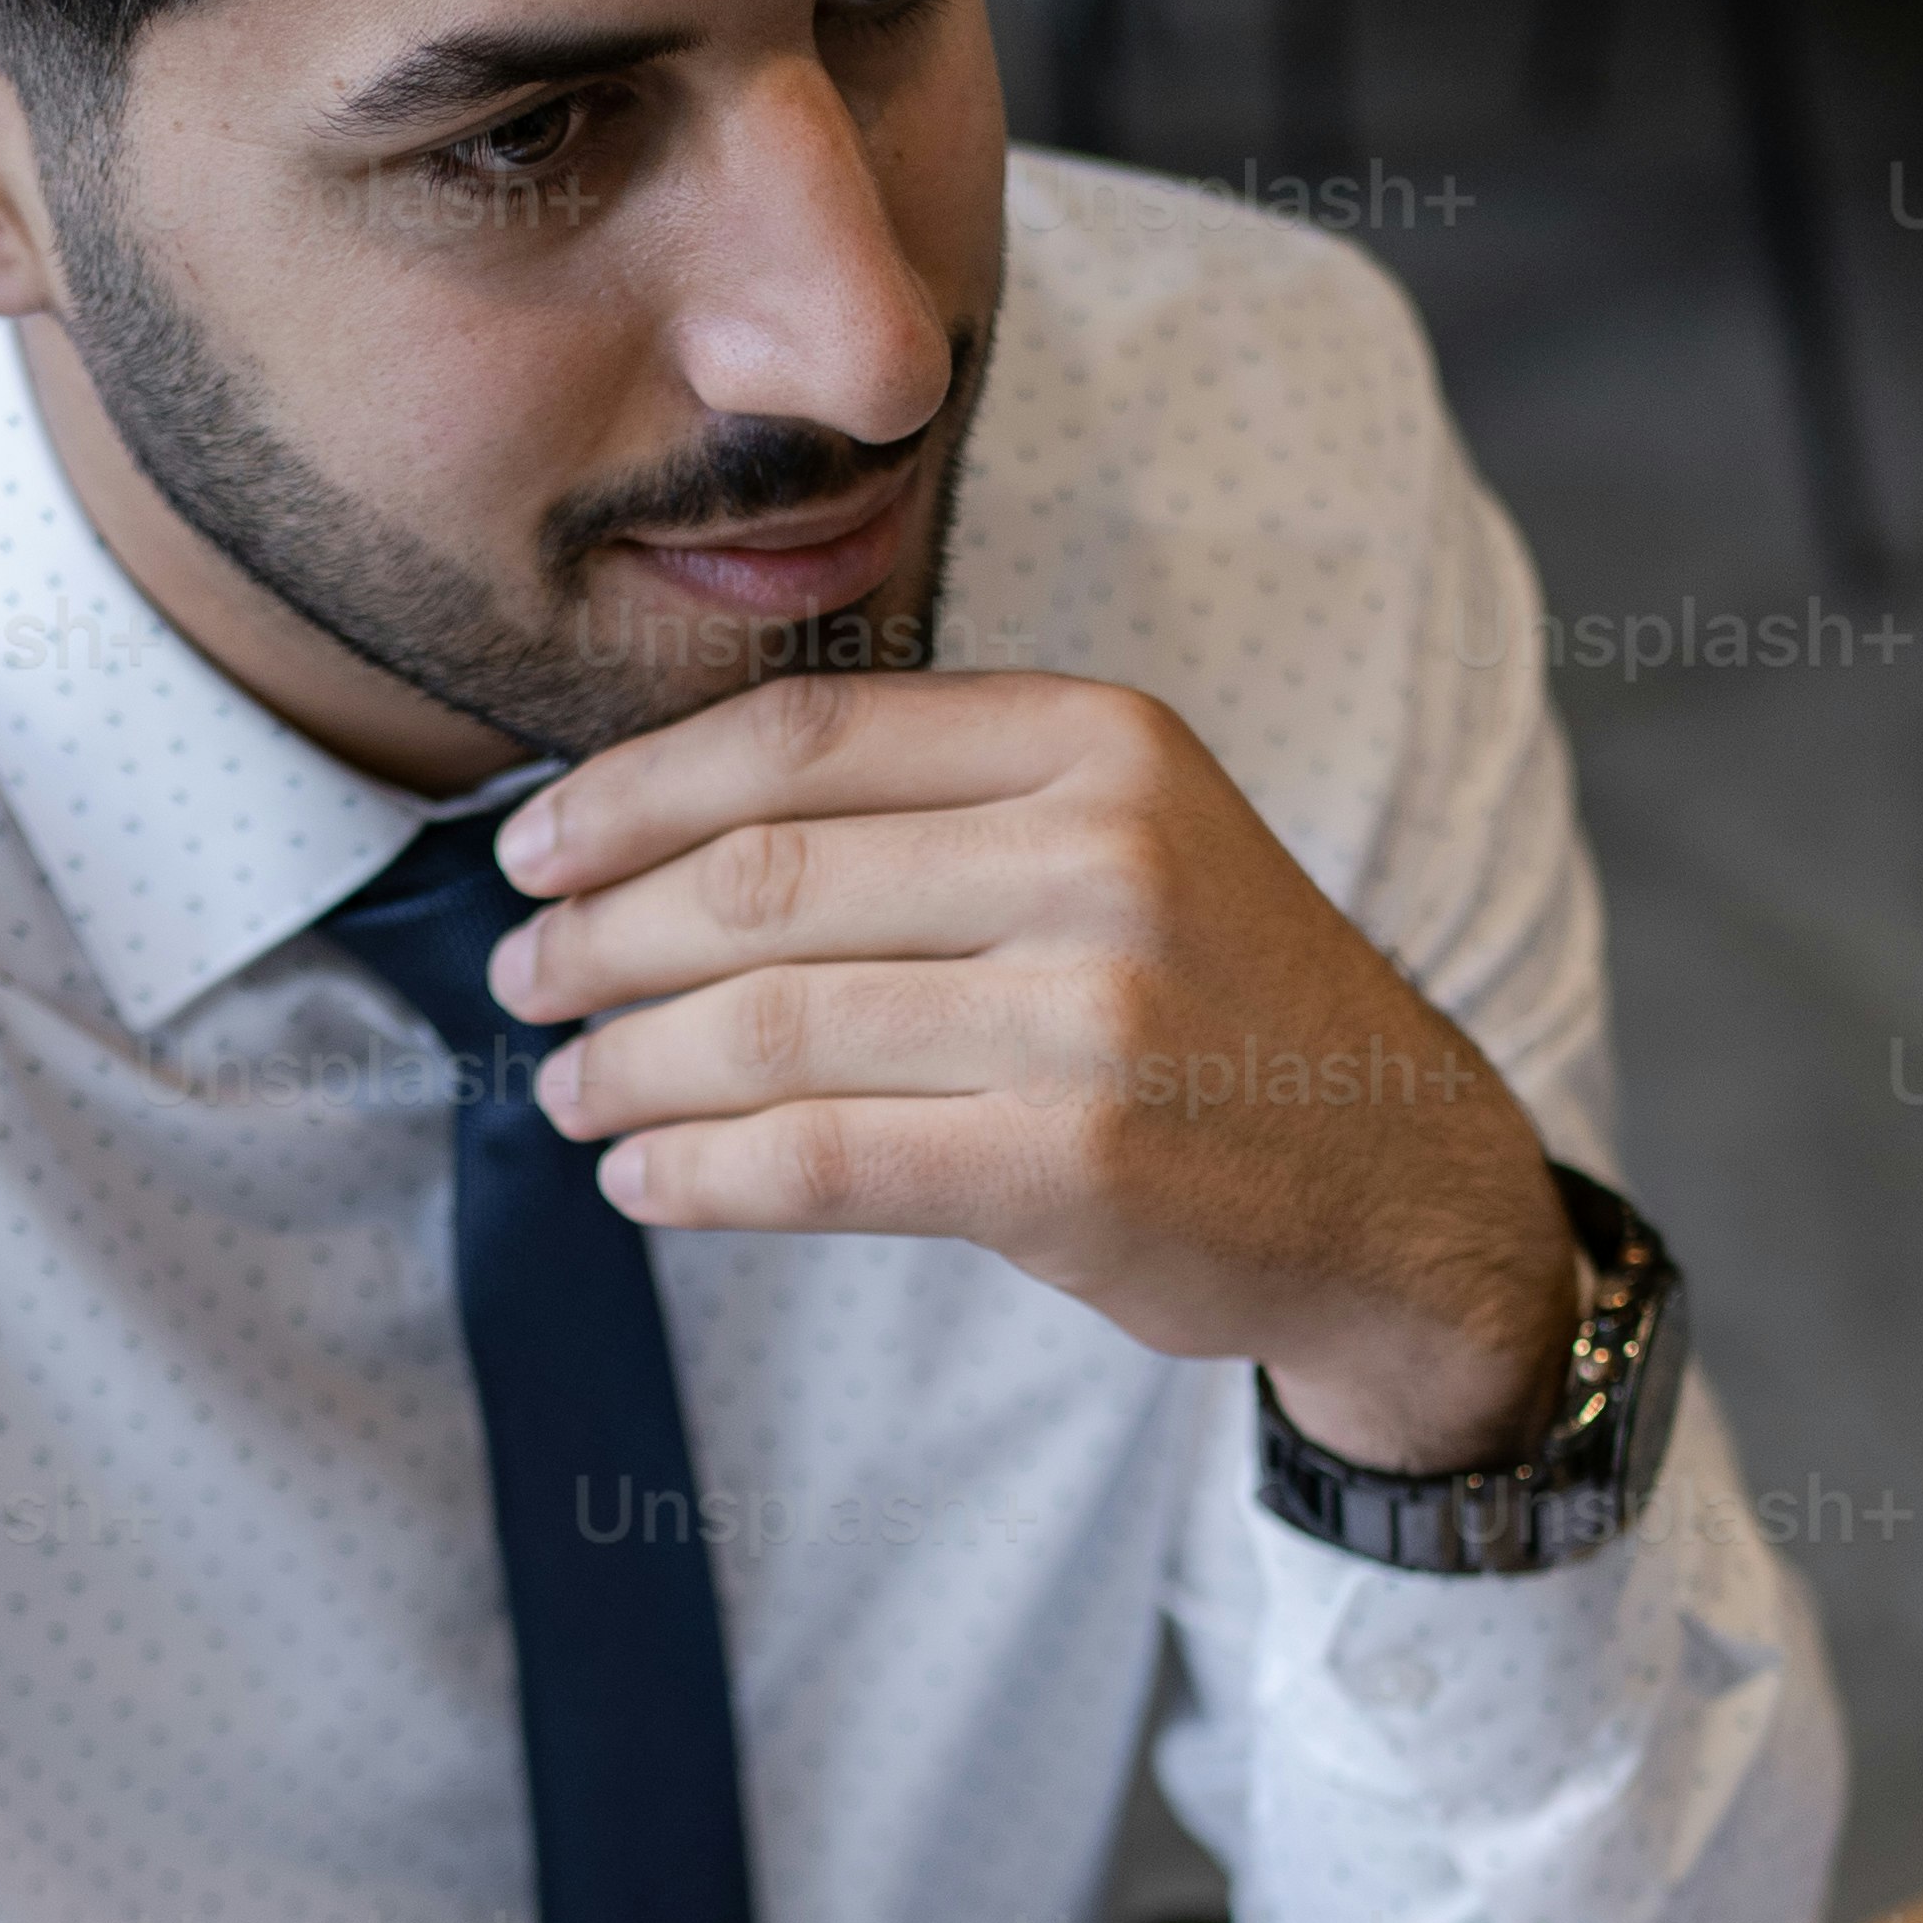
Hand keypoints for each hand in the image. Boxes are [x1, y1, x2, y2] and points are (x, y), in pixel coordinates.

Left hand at [485, 666, 1583, 1474]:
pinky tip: (645, 1180)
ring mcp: (1092, 1016)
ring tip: (571, 1089)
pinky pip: (819, 1156)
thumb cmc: (1215, 1010)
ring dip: (631, 1063)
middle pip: (763, 880)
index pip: (802, 740)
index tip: (533, 850)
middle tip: (524, 980)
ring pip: (770, 1023)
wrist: (1398, 1181)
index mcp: (1096, 743)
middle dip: (604, 935)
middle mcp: (1100, 858)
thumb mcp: (1125, 840)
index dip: (632, 795)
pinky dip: (701, 1171)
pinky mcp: (1072, 1164)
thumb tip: (657, 831)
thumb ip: (940, 808)